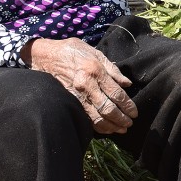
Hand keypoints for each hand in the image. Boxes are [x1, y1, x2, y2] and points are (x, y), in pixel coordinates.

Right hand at [22, 37, 137, 133]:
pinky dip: (98, 126)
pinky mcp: (69, 101)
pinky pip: (86, 118)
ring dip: (111, 126)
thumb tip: (127, 84)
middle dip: (121, 119)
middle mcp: (86, 84)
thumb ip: (113, 69)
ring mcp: (76, 95)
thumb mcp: (95, 53)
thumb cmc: (73, 51)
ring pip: (97, 117)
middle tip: (129, 123)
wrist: (45, 55)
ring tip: (121, 129)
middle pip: (108, 109)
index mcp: (95, 70)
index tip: (134, 113)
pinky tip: (106, 128)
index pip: (116, 94)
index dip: (128, 106)